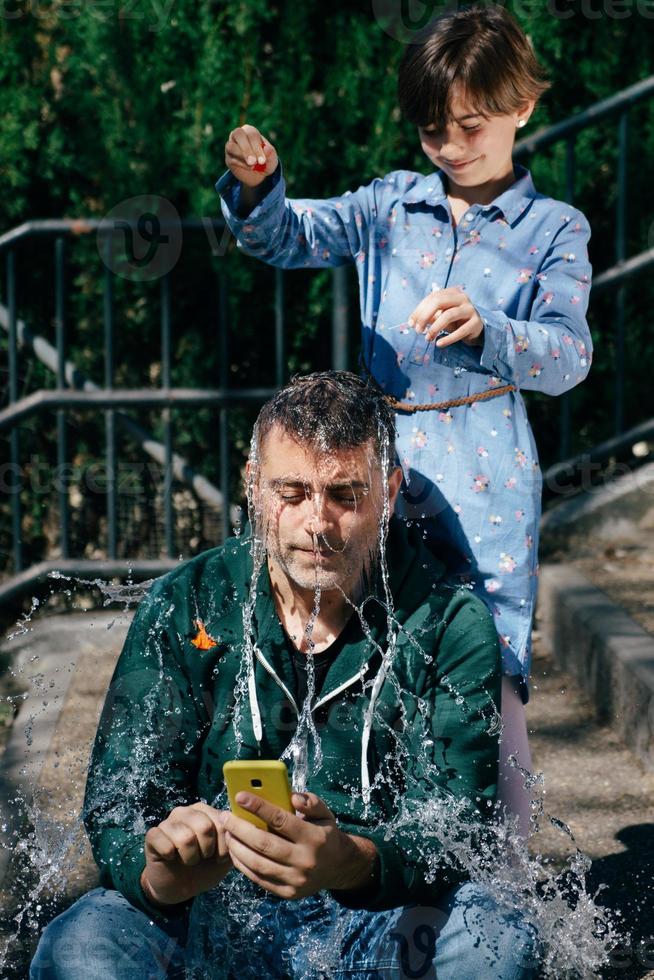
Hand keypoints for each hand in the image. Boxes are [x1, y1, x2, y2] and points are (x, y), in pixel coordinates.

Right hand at [140, 802, 232, 908]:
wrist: (180, 888)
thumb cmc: (205, 868)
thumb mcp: (225, 856)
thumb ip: (233, 841)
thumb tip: (235, 829)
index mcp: (205, 812)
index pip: (222, 821)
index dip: (224, 845)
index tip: (220, 857)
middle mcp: (186, 812)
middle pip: (204, 826)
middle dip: (207, 850)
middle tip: (202, 858)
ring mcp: (168, 822)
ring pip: (185, 838)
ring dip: (190, 857)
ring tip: (188, 860)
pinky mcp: (153, 835)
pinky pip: (164, 843)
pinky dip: (170, 856)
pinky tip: (171, 858)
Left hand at [219, 791, 377, 899]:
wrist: (338, 867)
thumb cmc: (324, 833)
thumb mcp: (325, 813)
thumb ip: (310, 802)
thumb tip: (292, 797)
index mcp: (313, 837)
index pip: (281, 820)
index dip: (258, 807)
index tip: (240, 796)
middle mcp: (305, 860)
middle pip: (264, 843)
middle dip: (240, 828)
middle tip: (225, 816)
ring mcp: (296, 880)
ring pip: (258, 864)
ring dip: (237, 848)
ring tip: (226, 833)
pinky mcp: (287, 893)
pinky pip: (259, 879)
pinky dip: (243, 865)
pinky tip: (234, 851)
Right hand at [225, 124, 278, 187]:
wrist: (257, 174)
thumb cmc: (266, 162)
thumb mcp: (272, 159)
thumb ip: (271, 153)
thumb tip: (267, 149)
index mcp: (250, 131)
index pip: (252, 134)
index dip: (257, 147)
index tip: (262, 161)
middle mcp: (239, 135)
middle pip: (238, 134)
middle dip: (246, 148)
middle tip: (253, 162)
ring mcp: (231, 145)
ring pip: (230, 146)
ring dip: (241, 156)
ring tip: (252, 165)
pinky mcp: (228, 158)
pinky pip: (231, 159)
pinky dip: (240, 164)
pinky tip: (250, 168)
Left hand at [408, 287, 483, 347]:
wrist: (475, 329)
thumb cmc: (454, 321)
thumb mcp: (440, 316)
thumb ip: (428, 316)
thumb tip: (413, 322)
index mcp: (451, 292)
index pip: (432, 298)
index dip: (419, 311)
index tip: (410, 324)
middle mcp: (462, 297)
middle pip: (439, 302)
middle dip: (424, 316)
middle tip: (417, 330)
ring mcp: (470, 309)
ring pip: (449, 315)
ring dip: (435, 328)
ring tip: (427, 338)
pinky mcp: (476, 323)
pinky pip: (460, 331)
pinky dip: (448, 338)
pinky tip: (439, 344)